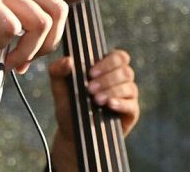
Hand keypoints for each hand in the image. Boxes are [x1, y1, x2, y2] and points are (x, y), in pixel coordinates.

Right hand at [0, 0, 67, 73]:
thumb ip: (1, 31)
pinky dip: (0, 42)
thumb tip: (16, 58)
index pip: (55, 8)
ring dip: (24, 48)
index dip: (46, 39)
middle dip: (45, 46)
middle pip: (58, 12)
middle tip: (19, 61)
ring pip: (39, 22)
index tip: (22, 59)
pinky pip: (11, 26)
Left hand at [48, 49, 139, 170]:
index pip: (118, 57)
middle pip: (125, 71)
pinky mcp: (130, 113)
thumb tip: (67, 60)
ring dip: (112, 90)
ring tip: (96, 100)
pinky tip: (110, 104)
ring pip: (130, 86)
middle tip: (90, 89)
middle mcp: (120, 80)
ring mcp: (127, 96)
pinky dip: (121, 103)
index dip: (108, 62)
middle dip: (107, 79)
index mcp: (107, 68)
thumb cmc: (68, 105)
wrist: (72, 132)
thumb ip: (58, 70)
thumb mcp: (59, 87)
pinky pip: (132, 104)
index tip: (91, 73)